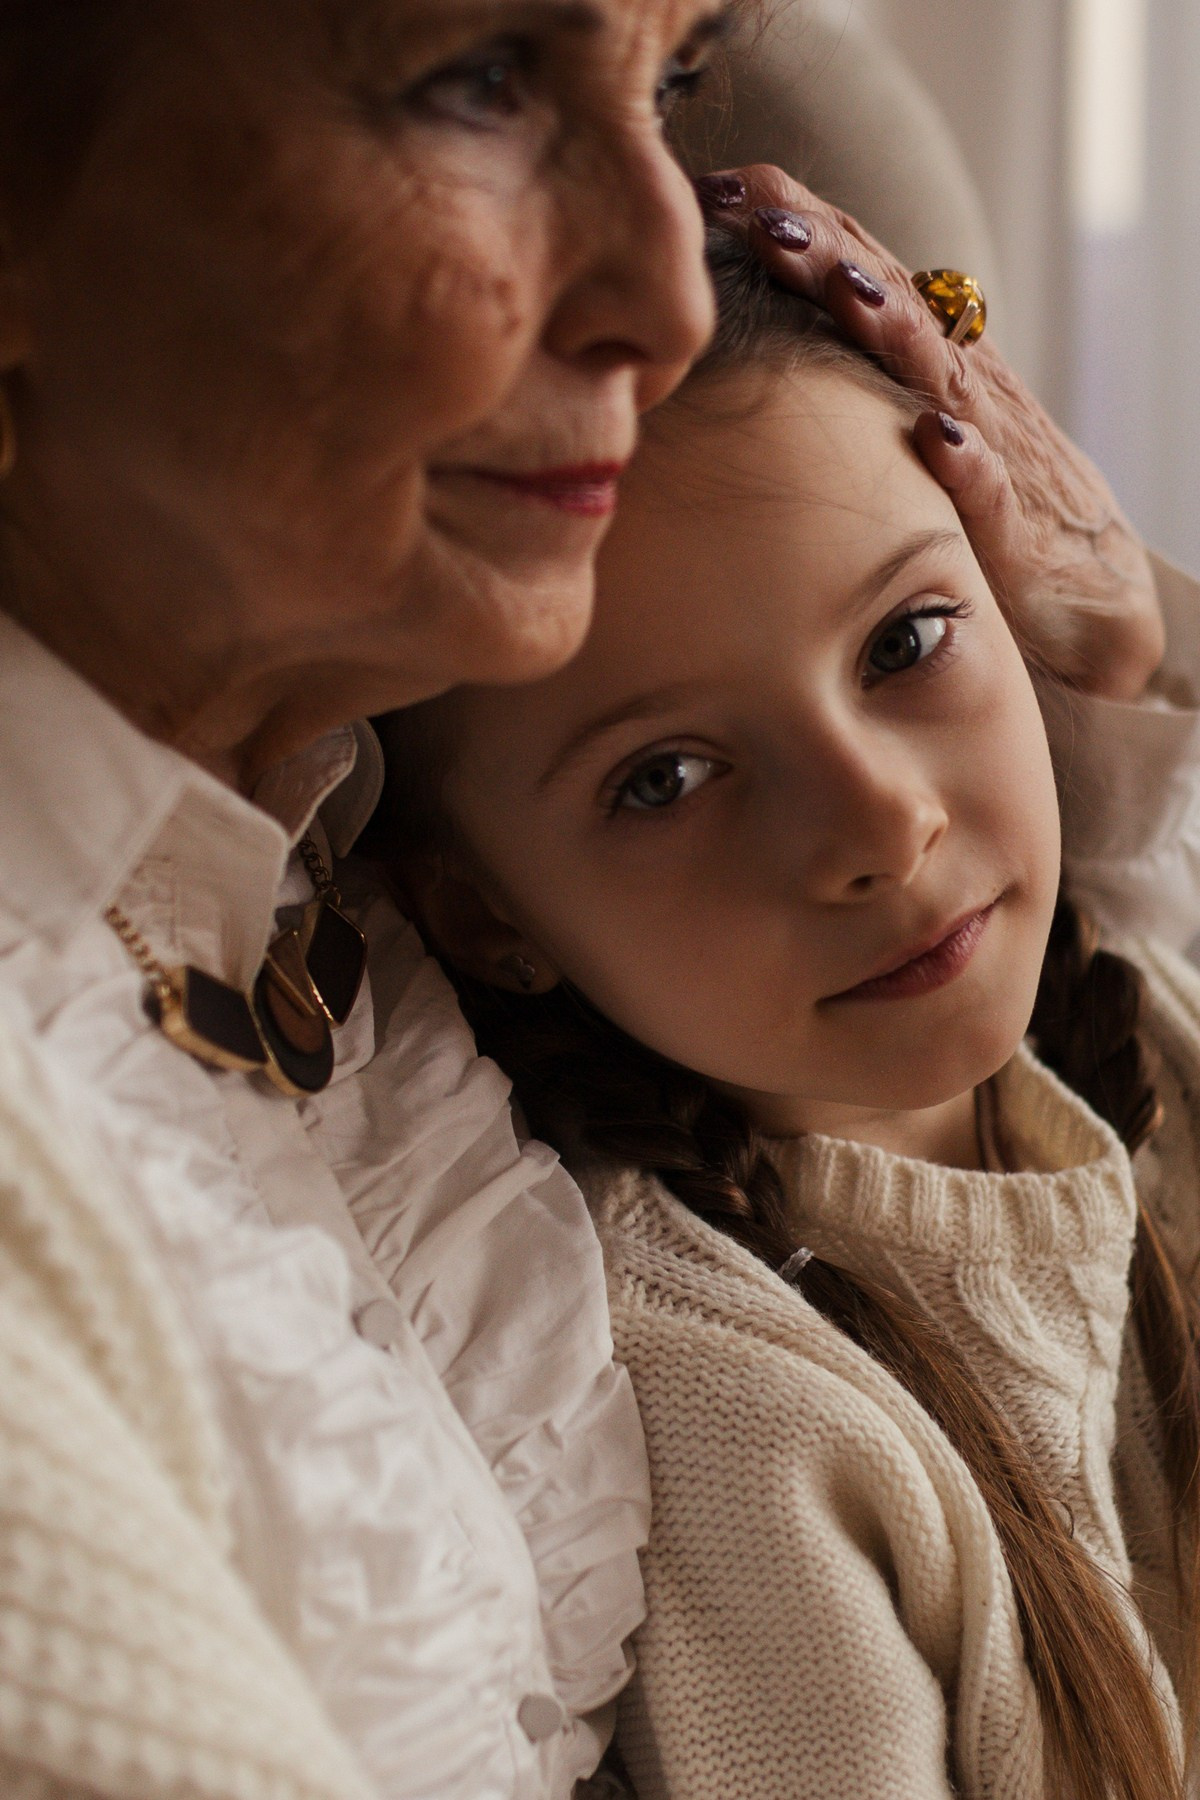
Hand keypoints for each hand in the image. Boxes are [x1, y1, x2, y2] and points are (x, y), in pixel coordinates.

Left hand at [695, 167, 1163, 702]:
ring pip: (938, 370)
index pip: (852, 266)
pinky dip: (966, 457)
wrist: (1076, 577)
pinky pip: (989, 482)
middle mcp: (952, 378)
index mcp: (915, 351)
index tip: (713, 191)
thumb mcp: (888, 419)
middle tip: (763, 218)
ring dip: (895, 327)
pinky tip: (937, 440)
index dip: (792, 222)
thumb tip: (717, 338)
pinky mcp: (1010, 519)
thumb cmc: (960, 491)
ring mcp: (986, 442)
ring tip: (848, 292)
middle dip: (828, 251)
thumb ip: (828, 370)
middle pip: (890, 297)